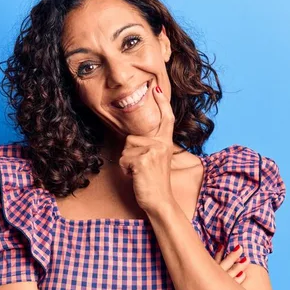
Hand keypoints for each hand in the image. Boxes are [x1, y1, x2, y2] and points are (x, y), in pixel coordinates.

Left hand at [119, 85, 175, 213]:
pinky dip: (125, 170)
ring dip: (127, 163)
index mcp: (165, 143)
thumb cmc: (154, 182)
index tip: (157, 88)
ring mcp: (153, 151)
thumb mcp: (155, 160)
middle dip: (129, 154)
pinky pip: (123, 159)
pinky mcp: (143, 160)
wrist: (160, 201)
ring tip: (139, 173)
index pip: (165, 119)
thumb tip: (134, 138)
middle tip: (142, 169)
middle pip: (131, 138)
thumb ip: (150, 146)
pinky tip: (136, 176)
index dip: (162, 103)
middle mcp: (161, 144)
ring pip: (125, 149)